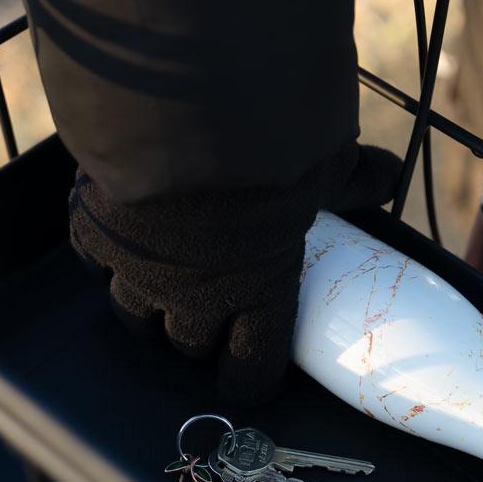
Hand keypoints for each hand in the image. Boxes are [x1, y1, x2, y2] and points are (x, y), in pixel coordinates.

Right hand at [69, 141, 401, 403]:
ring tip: (163, 280)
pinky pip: (94, 261)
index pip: (252, 370)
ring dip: (151, 304)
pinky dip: (106, 252)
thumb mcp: (325, 163)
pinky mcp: (94, 230)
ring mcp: (136, 268)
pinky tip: (120, 235)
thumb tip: (387, 178)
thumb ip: (351, 181)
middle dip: (201, 334)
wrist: (185, 104)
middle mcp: (192, 295)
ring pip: (135, 315)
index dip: (252, 376)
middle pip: (188, 345)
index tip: (252, 372)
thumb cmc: (271, 145)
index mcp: (259, 292)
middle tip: (212, 307)